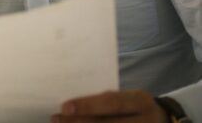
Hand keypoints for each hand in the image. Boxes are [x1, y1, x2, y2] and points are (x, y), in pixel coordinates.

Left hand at [51, 90, 168, 122]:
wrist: (162, 122)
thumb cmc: (133, 107)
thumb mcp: (127, 98)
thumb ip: (105, 101)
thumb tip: (70, 105)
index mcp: (141, 102)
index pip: (112, 103)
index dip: (88, 105)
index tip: (64, 107)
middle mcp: (145, 121)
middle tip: (55, 119)